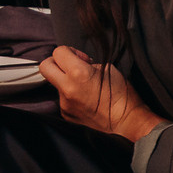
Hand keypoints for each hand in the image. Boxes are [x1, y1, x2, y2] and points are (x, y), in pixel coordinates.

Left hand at [40, 46, 164, 143]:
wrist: (127, 121)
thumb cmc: (122, 95)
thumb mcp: (107, 68)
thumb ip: (87, 62)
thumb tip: (77, 62)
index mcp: (78, 73)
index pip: (58, 52)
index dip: (70, 51)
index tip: (81, 58)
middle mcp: (67, 88)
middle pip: (45, 66)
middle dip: (56, 62)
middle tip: (71, 66)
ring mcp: (65, 103)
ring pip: (55, 84)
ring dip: (66, 81)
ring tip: (85, 87)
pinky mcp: (66, 114)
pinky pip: (63, 98)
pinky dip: (71, 95)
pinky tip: (86, 99)